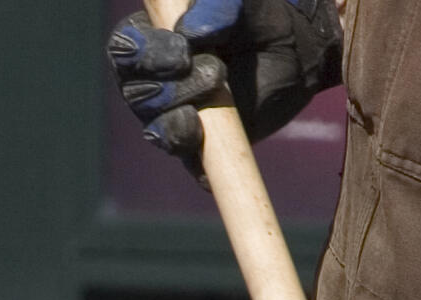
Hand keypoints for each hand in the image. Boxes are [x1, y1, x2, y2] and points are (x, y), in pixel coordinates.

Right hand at [103, 0, 340, 169]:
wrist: (297, 52)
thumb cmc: (259, 18)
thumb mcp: (242, 3)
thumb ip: (216, 5)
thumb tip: (191, 31)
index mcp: (153, 39)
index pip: (123, 48)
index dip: (142, 54)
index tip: (183, 51)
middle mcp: (155, 82)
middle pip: (135, 93)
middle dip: (170, 88)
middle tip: (216, 72)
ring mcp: (175, 118)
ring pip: (156, 130)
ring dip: (182, 117)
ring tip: (219, 90)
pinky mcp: (200, 149)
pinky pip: (190, 162)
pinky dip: (199, 155)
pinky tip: (210, 138)